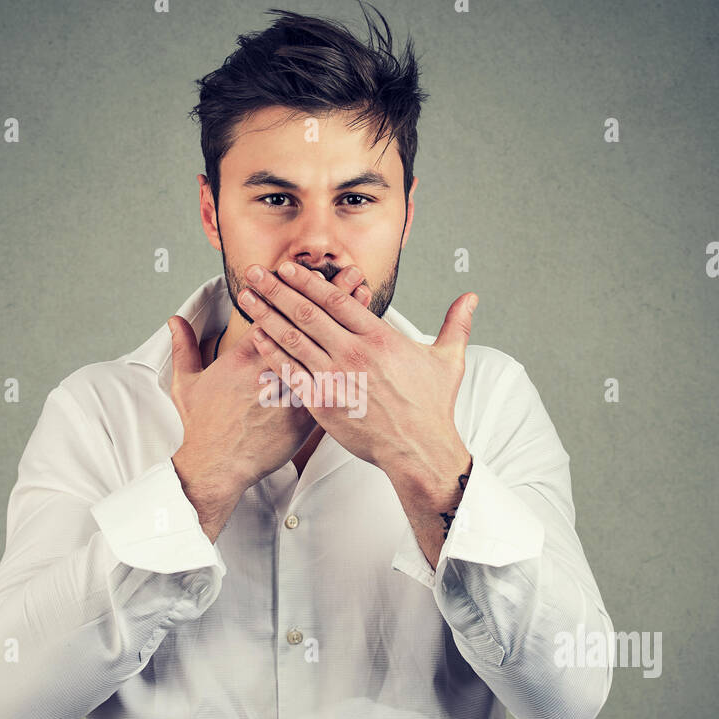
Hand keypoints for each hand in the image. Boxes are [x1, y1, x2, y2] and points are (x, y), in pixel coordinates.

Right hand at [168, 264, 373, 497]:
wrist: (214, 466)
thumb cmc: (201, 428)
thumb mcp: (185, 383)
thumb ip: (184, 347)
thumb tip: (175, 321)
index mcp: (244, 356)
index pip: (275, 313)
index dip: (296, 290)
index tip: (312, 272)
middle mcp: (271, 369)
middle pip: (307, 324)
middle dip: (331, 297)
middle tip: (353, 274)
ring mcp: (291, 392)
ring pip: (326, 351)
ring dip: (348, 326)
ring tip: (366, 305)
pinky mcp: (304, 416)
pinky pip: (332, 386)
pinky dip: (349, 365)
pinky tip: (366, 353)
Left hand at [240, 260, 477, 479]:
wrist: (418, 450)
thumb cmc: (431, 408)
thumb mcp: (447, 360)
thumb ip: (455, 324)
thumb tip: (471, 298)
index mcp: (379, 338)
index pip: (336, 299)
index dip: (308, 280)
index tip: (288, 267)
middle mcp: (354, 353)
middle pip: (307, 312)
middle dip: (277, 289)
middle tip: (255, 272)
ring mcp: (336, 378)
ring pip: (293, 338)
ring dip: (267, 314)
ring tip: (248, 297)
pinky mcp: (323, 403)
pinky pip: (290, 372)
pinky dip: (272, 353)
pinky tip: (256, 337)